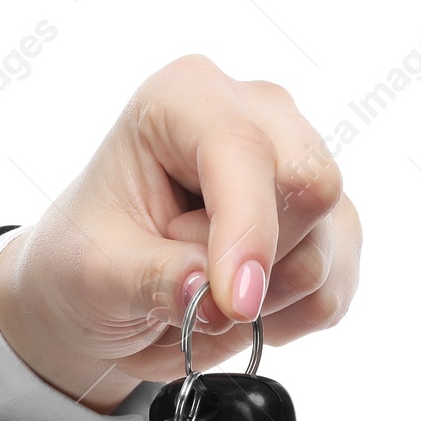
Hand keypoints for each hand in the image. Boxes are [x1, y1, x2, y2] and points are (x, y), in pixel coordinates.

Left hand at [0, 55, 362, 412]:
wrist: (105, 296)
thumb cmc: (88, 260)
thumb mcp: (93, 273)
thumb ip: (151, 279)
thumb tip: (216, 299)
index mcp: (187, 98)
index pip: (248, 150)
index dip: (249, 229)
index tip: (233, 303)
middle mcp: (258, 118)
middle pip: (312, 187)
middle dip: (259, 262)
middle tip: (195, 291)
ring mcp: (302, 172)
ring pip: (324, 251)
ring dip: (261, 302)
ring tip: (202, 299)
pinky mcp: (331, 230)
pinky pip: (330, 294)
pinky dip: (284, 322)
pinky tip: (237, 311)